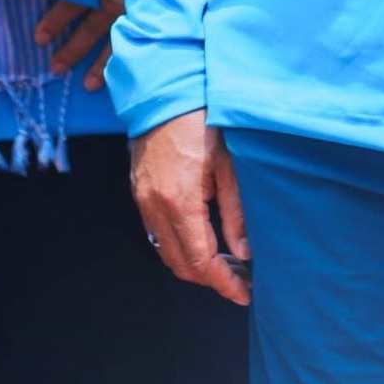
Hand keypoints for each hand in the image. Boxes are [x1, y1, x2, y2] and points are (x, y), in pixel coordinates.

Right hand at [131, 111, 250, 305]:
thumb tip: (244, 253)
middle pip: (180, 264)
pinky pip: (156, 233)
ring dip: (193, 264)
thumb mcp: (228, 164)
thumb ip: (235, 211)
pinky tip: (201, 239)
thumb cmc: (203, 118)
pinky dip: (177, 245)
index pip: (200, 261)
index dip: (223, 283)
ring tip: (224, 262)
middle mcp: (155, 206)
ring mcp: (142, 200)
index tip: (244, 293)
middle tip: (240, 278)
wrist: (165, 89)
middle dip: (211, 278)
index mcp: (180, 200)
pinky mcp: (138, 191)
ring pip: (165, 252)